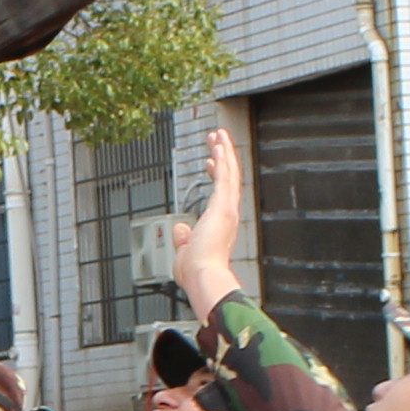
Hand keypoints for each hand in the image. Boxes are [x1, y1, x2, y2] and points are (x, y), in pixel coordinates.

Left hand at [173, 127, 248, 314]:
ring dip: (224, 152)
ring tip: (219, 133)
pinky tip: (219, 144)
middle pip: (228, 179)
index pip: (220, 194)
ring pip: (229, 174)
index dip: (217, 176)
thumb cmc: (195, 272)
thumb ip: (183, 239)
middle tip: (218, 139)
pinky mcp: (223, 207)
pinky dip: (224, 159)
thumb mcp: (184, 253)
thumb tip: (180, 228)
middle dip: (224, 157)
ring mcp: (227, 210)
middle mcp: (227, 215)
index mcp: (220, 226)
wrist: (203, 277)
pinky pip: (225, 177)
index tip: (210, 161)